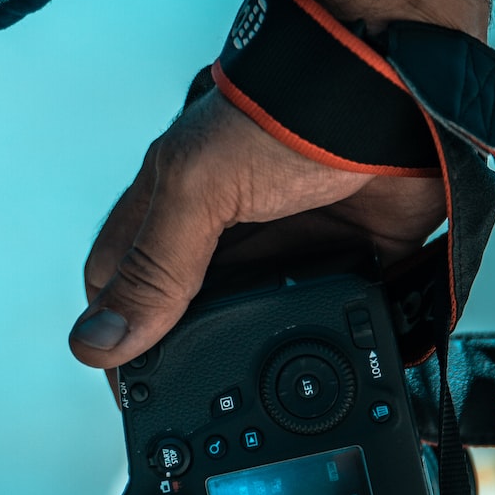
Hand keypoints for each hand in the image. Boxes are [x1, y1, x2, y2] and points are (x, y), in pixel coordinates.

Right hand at [68, 88, 444, 369]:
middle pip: (189, 312)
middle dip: (194, 357)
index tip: (130, 391)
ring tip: (271, 397)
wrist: (396, 84)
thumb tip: (98, 343)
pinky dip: (336, 339)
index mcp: (173, 203)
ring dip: (265, 354)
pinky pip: (335, 314)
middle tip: (203, 410)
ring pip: (261, 322)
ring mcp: (289, 243)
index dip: (117, 335)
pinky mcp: (351, 256)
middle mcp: (226, 228)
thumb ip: (154, 266)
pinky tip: (336, 366)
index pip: (119, 281)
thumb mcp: (200, 188)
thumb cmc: (287, 107)